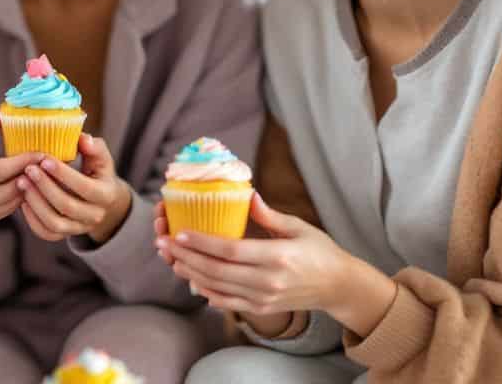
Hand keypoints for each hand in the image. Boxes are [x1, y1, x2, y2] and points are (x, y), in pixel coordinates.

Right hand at [0, 110, 41, 223]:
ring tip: (40, 172)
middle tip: (46, 161)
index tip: (40, 152)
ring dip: (29, 187)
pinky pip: (9, 210)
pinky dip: (20, 197)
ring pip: (13, 202)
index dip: (23, 161)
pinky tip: (26, 184)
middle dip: (31, 175)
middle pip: (11, 188)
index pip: (0, 170)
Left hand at [17, 133, 131, 243]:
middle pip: (66, 206)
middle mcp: (94, 215)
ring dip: (35, 203)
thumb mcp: (101, 158)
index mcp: (106, 195)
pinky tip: (23, 200)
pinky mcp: (65, 234)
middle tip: (28, 169)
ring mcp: (79, 228)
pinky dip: (32, 219)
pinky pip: (46, 233)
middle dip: (45, 186)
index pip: (84, 187)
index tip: (45, 159)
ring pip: (54, 223)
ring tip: (22, 182)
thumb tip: (83, 139)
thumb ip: (94, 147)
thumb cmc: (98, 172)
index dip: (63, 174)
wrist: (102, 201)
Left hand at [156, 192, 393, 335]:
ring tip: (170, 257)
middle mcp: (269, 281)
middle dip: (186, 256)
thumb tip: (247, 193)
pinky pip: (227, 303)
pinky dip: (206, 292)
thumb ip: (269, 214)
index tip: (179, 231)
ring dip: (190, 273)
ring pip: (218, 288)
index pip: (231, 251)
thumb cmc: (320, 251)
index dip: (202, 242)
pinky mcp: (261, 309)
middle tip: (163, 243)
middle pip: (217, 271)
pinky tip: (190, 278)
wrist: (339, 287)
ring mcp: (264, 298)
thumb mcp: (299, 227)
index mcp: (278, 257)